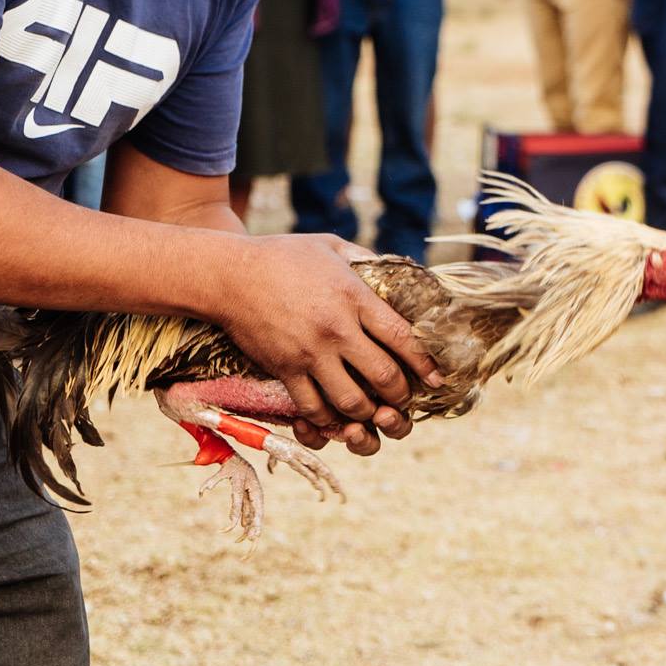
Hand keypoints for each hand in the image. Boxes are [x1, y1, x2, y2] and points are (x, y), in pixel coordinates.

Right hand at [204, 234, 442, 449]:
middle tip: (405, 400)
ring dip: (368, 414)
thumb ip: (367, 260)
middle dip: (402, 395)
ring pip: (351, 401)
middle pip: (384, 377)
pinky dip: (327, 420)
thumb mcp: (332, 246)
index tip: (437, 378)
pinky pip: (311, 408)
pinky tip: (335, 418)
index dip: (426, 363)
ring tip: (374, 413)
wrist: (228, 274)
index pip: (403, 338)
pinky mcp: (283, 370)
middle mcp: (336, 330)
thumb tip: (397, 268)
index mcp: (355, 298)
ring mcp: (309, 353)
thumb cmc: (282, 255)